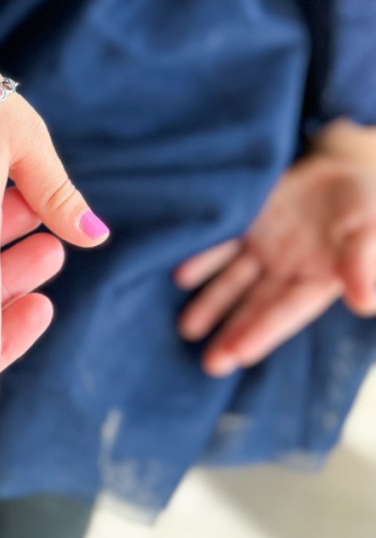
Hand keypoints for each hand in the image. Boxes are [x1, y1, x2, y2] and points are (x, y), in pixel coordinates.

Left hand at [175, 153, 375, 376]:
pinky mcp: (244, 227)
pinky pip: (220, 246)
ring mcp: (261, 251)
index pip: (286, 312)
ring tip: (186, 329)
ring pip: (231, 282)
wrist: (338, 171)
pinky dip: (201, 260)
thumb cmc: (364, 204)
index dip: (263, 333)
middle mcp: (284, 272)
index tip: (239, 356)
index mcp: (317, 280)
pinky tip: (180, 276)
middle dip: (232, 334)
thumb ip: (364, 263)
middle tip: (211, 365)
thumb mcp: (371, 230)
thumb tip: (364, 305)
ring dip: (209, 304)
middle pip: (254, 307)